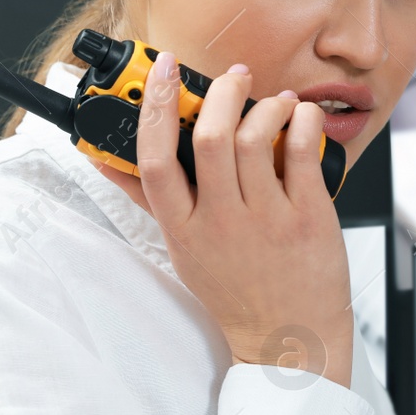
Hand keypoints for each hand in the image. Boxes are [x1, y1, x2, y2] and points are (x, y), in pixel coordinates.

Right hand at [90, 51, 354, 387]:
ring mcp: (267, 220)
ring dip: (268, 105)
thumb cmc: (237, 294)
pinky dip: (305, 121)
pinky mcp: (308, 219)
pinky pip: (303, 152)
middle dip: (222, 93)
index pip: (155, 159)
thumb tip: (107, 161)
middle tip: (234, 78)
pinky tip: (304, 117)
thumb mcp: (183, 250)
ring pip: (257, 139)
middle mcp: (221, 222)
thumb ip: (152, 201)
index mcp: (183, 229)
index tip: (164, 71)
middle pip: (210, 138)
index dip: (155, 107)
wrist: (289, 342)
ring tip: (277, 101)